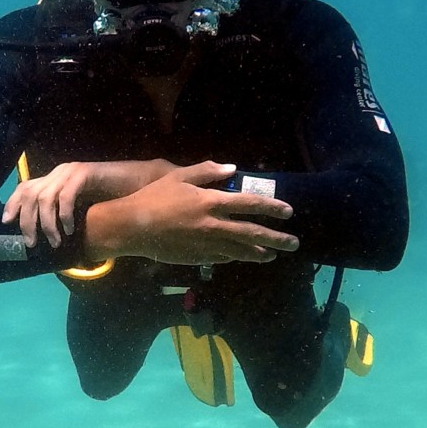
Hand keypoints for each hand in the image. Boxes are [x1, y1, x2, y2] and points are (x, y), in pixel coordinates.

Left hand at [3, 158, 170, 249]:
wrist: (137, 184)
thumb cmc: (109, 200)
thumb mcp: (79, 210)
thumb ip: (61, 217)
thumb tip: (44, 239)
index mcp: (54, 180)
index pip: (24, 188)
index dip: (12, 204)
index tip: (6, 223)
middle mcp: (59, 173)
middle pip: (30, 195)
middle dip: (27, 222)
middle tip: (32, 243)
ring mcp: (72, 171)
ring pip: (45, 197)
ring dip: (47, 224)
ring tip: (55, 242)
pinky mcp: (86, 173)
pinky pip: (66, 195)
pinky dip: (65, 215)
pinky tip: (70, 229)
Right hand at [83, 161, 296, 265]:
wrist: (132, 228)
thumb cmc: (154, 198)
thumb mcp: (179, 176)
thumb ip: (207, 171)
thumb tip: (232, 169)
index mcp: (211, 202)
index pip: (250, 204)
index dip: (272, 208)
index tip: (288, 212)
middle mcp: (213, 225)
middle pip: (252, 233)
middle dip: (276, 238)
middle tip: (293, 243)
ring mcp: (206, 245)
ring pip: (241, 251)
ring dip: (261, 253)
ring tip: (274, 255)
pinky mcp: (197, 258)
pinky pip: (223, 259)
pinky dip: (236, 257)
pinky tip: (244, 257)